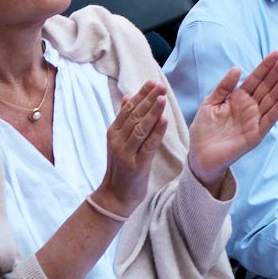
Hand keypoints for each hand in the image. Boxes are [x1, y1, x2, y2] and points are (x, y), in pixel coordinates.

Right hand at [96, 80, 172, 215]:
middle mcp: (117, 141)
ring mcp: (126, 153)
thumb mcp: (118, 141)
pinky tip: (164, 120)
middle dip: (148, 99)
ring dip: (152, 112)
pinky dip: (157, 132)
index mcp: (113, 132)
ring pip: (140, 128)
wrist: (115, 195)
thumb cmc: (121, 167)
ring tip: (162, 98)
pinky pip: (148, 145)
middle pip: (134, 116)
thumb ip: (123, 120)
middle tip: (161, 86)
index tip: (152, 82)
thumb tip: (127, 96)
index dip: (141, 95)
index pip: (128, 109)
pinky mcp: (136, 165)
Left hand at [185, 52, 277, 186]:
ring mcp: (254, 120)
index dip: (266, 66)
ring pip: (272, 99)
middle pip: (267, 86)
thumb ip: (224, 87)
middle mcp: (250, 107)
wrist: (199, 155)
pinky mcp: (256, 134)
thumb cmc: (204, 130)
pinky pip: (270, 119)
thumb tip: (238, 68)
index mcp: (239, 98)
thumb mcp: (210, 103)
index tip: (277, 52)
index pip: (256, 78)